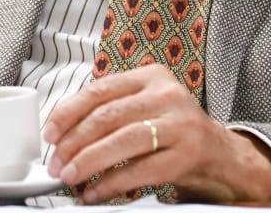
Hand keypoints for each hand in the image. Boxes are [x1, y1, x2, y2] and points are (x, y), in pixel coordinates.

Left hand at [41, 64, 270, 203]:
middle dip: (74, 141)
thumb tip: (62, 132)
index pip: (100, 90)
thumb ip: (113, 109)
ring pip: (123, 141)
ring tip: (70, 176)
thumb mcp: (147, 105)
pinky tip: (94, 193)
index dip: (69, 112)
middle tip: (55, 162)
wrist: (220, 153)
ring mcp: (180, 124)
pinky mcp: (186, 155)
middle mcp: (167, 95)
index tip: (49, 133)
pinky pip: (140, 170)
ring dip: (89, 161)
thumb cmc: (173, 129)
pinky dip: (111, 184)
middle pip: (108, 116)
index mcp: (152, 76)